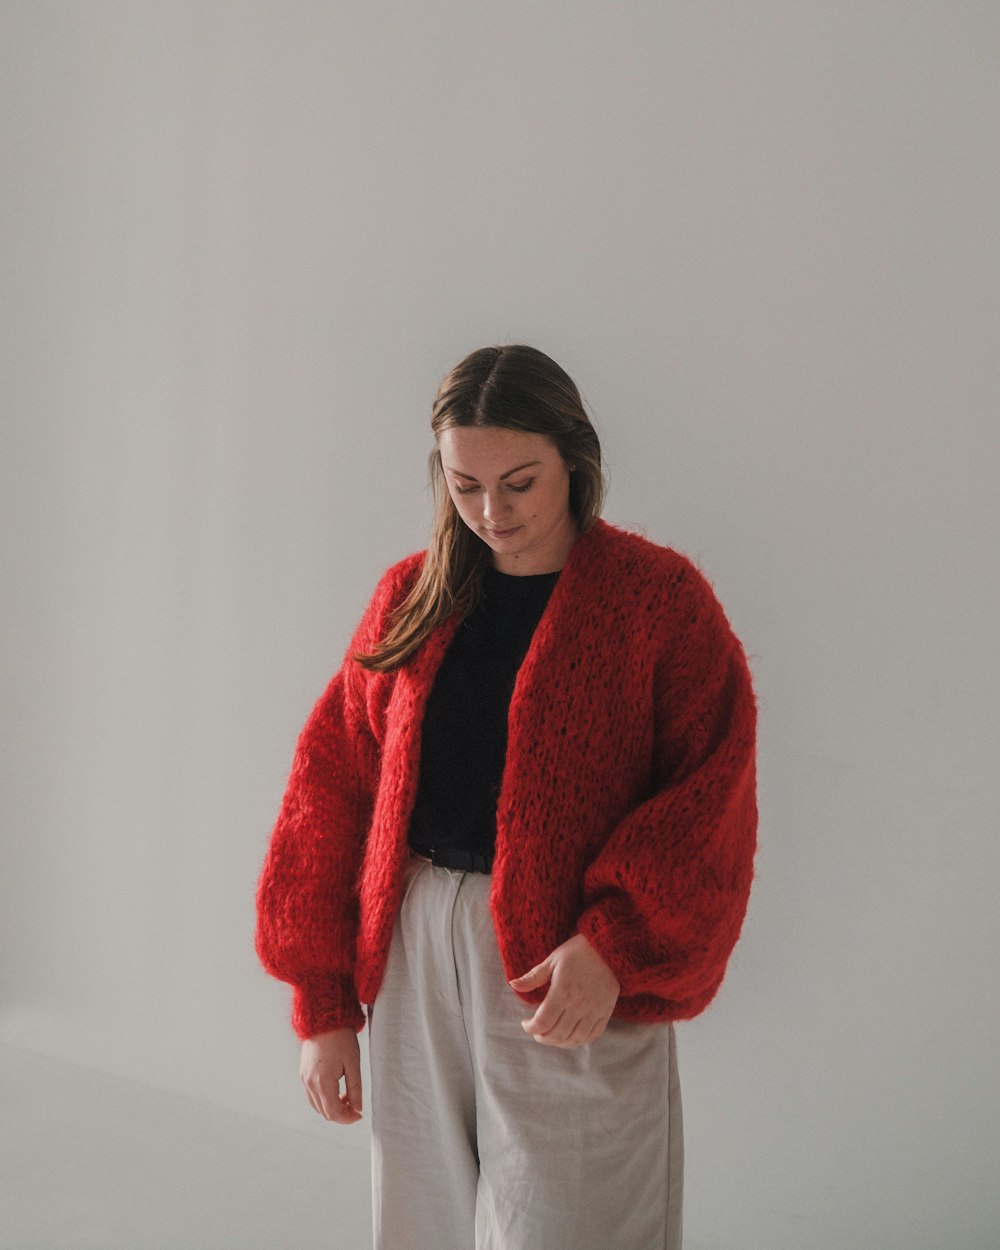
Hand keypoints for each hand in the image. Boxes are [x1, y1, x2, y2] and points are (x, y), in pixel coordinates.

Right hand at [300, 1027, 362, 1123]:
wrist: (323, 1018)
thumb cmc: (340, 1037)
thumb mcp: (353, 1063)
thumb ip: (355, 1088)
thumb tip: (357, 1108)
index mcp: (322, 1082)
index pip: (334, 1112)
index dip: (348, 1118)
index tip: (359, 1115)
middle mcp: (309, 1083)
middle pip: (324, 1113)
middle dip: (341, 1114)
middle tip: (355, 1107)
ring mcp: (304, 1078)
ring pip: (317, 1106)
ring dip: (332, 1108)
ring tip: (348, 1097)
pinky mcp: (303, 1073)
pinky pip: (312, 1096)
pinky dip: (324, 1099)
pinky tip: (336, 1090)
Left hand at [509, 932, 620, 1046]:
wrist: (608, 946)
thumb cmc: (577, 951)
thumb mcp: (552, 960)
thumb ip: (533, 977)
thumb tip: (513, 984)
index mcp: (562, 991)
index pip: (543, 1022)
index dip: (530, 1028)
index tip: (526, 1024)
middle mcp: (578, 1004)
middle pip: (556, 1034)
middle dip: (542, 1037)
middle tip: (537, 1032)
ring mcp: (594, 1010)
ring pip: (574, 1039)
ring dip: (559, 1042)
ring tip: (551, 1035)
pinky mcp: (605, 1012)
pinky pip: (592, 1035)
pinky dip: (579, 1040)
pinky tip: (570, 1036)